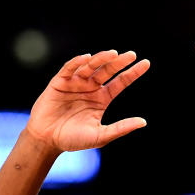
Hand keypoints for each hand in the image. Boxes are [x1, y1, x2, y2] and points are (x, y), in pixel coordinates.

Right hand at [25, 50, 149, 151]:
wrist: (47, 140)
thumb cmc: (74, 140)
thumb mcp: (101, 136)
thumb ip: (121, 128)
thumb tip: (143, 122)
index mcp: (102, 99)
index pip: (120, 82)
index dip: (132, 73)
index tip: (146, 63)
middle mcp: (90, 88)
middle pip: (107, 70)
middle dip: (119, 62)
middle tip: (131, 55)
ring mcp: (75, 83)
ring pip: (90, 66)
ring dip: (101, 59)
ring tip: (113, 54)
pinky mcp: (59, 82)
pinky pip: (69, 68)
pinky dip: (77, 62)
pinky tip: (87, 58)